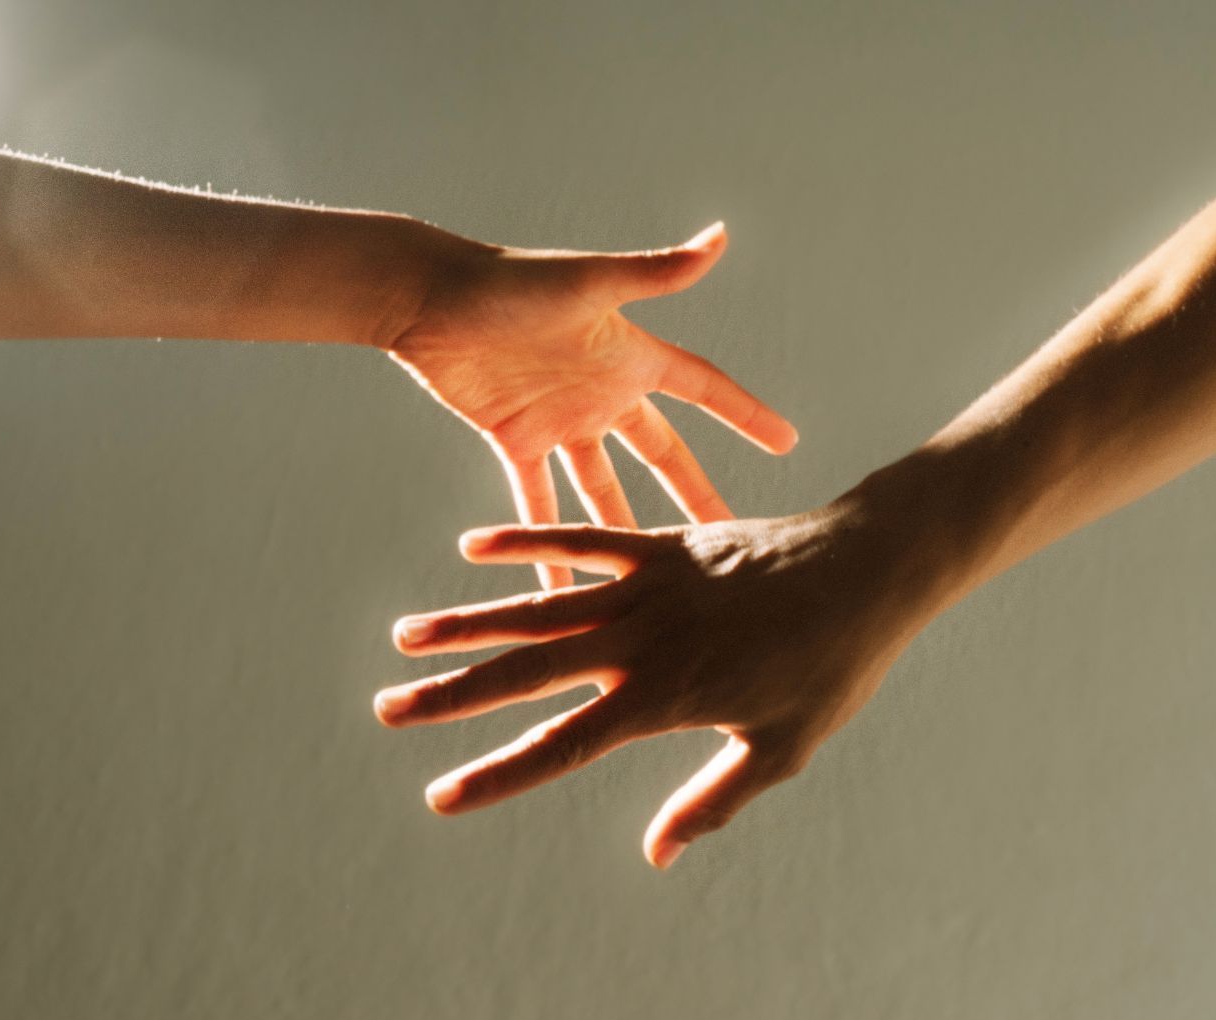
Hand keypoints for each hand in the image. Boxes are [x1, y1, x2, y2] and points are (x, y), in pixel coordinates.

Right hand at [374, 487, 955, 868]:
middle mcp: (641, 641)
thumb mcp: (779, 750)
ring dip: (468, 622)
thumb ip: (712, 801)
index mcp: (664, 698)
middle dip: (451, 694)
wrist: (867, 569)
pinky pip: (582, 538)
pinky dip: (527, 541)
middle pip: (527, 673)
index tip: (439, 796)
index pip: (561, 745)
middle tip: (388, 709)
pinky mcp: (661, 544)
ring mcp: (646, 586)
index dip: (496, 773)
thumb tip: (657, 856)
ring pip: (539, 605)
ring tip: (406, 635)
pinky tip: (472, 549)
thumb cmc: (831, 669)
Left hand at [386, 223, 798, 589]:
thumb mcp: (589, 284)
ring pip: (605, 489)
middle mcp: (601, 391)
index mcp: (628, 354)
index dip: (744, 412)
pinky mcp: (515, 440)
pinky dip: (547, 542)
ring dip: (627, 533)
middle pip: (662, 454)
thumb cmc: (507, 281)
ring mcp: (560, 420)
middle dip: (696, 495)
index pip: (702, 387)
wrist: (427, 298)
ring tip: (654, 583)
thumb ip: (655, 273)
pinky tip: (561, 585)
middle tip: (730, 542)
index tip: (788, 443)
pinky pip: (539, 502)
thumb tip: (720, 237)